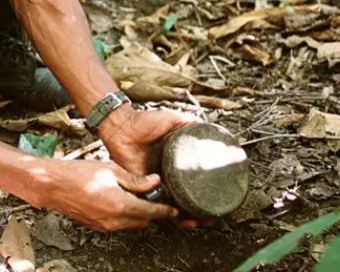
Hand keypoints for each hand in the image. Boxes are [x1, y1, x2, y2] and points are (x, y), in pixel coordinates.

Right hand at [38, 159, 180, 231]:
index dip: (165, 211)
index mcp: (120, 204)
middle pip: (143, 221)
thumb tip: (154, 182)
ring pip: (131, 224)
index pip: (151, 212)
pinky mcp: (96, 226)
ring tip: (138, 197)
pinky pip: (118, 224)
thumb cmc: (77, 173)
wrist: (53, 185)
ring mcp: (105, 225)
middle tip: (156, 198)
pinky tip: (121, 201)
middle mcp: (114, 220)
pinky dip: (124, 216)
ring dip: (138, 214)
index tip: (174, 210)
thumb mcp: (111, 170)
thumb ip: (135, 179)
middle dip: (152, 212)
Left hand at [98, 107, 214, 228]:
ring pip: (170, 204)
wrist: (121, 125)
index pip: (192, 180)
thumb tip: (205, 124)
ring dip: (183, 215)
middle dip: (196, 210)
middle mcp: (165, 173)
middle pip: (183, 197)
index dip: (204, 191)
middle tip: (209, 218)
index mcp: (173, 160)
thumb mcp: (170, 119)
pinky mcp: (141, 185)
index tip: (218, 199)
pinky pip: (152, 202)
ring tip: (196, 221)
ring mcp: (153, 181)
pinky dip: (163, 210)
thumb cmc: (143, 121)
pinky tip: (178, 216)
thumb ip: (187, 122)